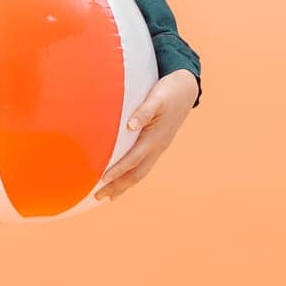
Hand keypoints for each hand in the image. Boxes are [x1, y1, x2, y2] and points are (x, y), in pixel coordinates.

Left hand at [95, 69, 198, 201]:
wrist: (186, 89)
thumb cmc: (169, 91)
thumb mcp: (157, 98)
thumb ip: (144, 111)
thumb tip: (131, 126)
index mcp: (155, 137)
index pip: (134, 158)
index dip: (119, 169)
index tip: (103, 179)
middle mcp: (158, 147)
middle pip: (137, 173)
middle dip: (118, 186)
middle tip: (98, 196)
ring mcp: (159, 148)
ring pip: (141, 172)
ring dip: (124, 185)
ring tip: (109, 196)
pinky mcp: (158, 145)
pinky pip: (143, 166)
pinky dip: (132, 176)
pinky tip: (123, 180)